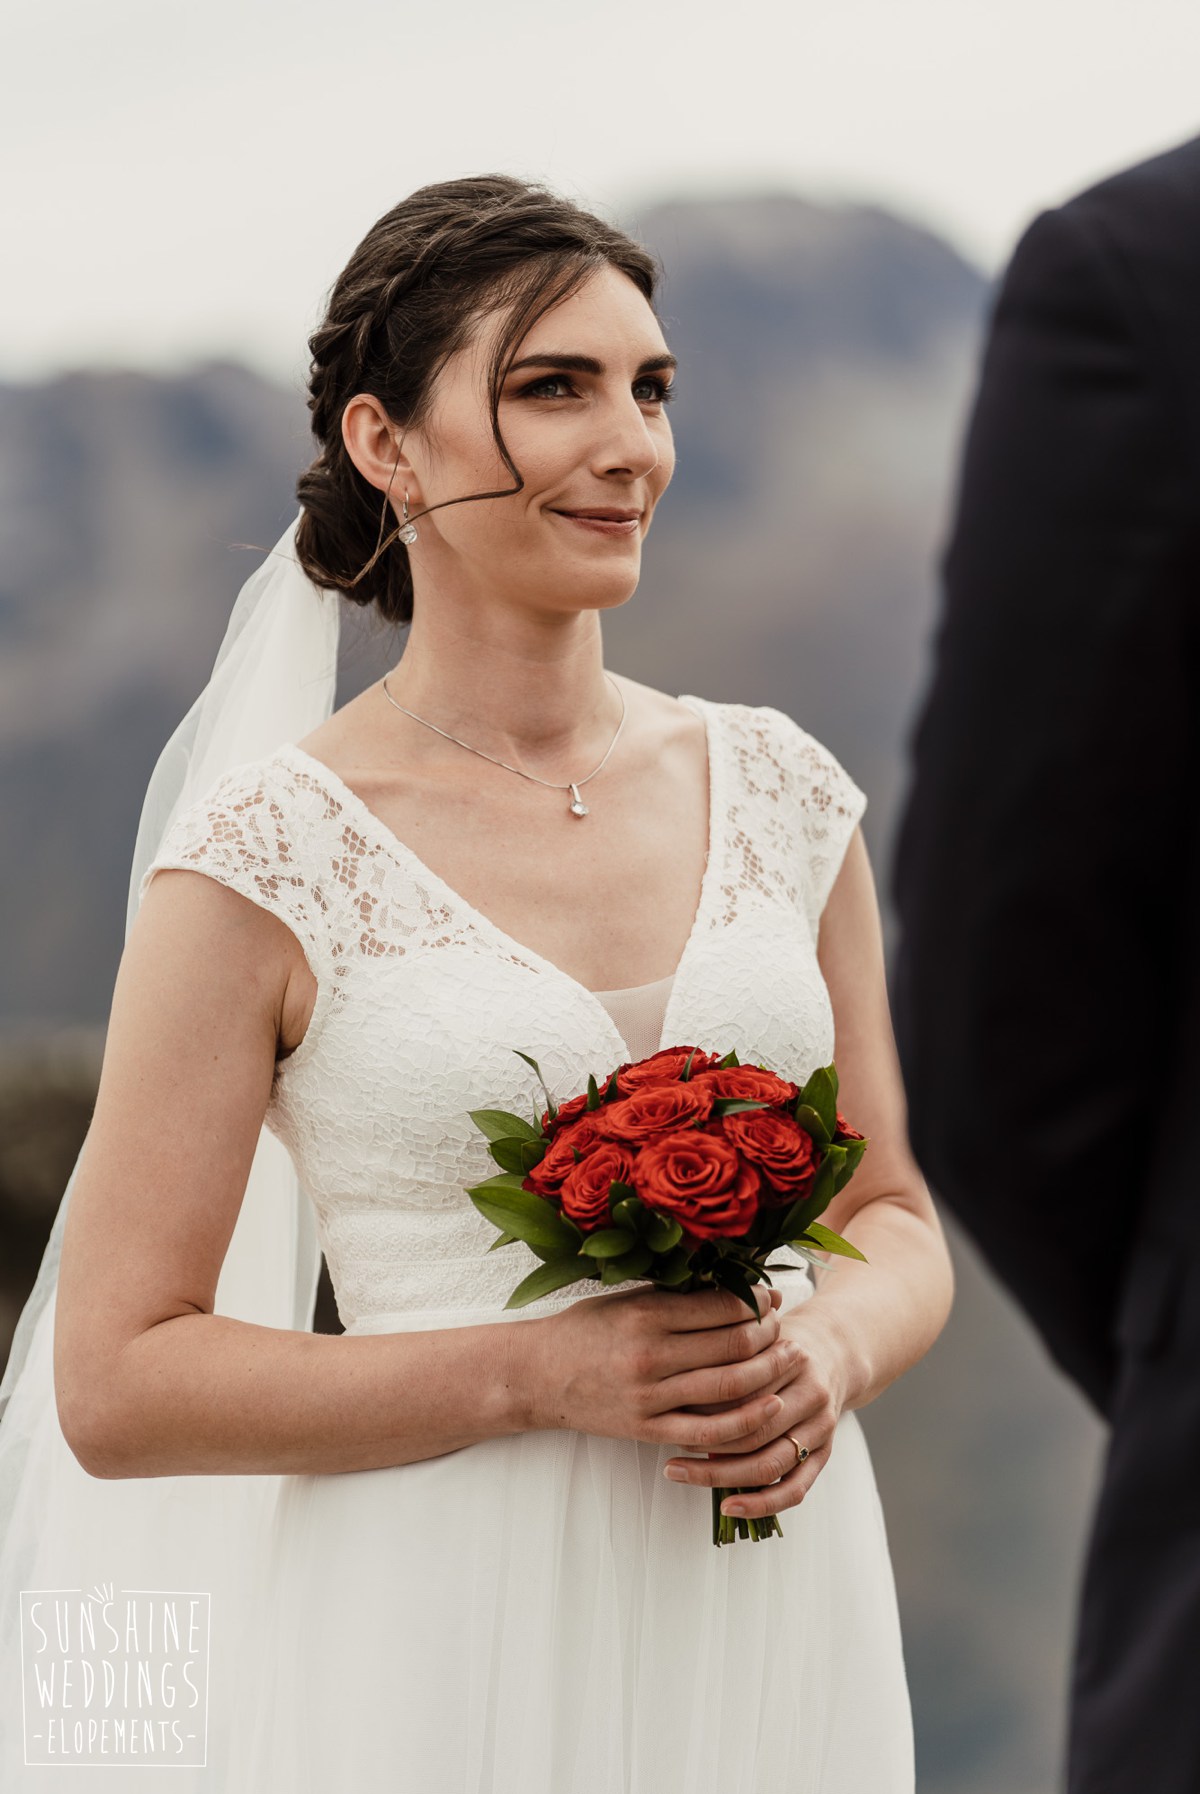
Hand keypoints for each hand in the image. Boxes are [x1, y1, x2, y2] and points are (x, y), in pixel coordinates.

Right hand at [526, 1280, 792, 1451]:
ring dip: (769, 1371)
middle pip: (734, 1345)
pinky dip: (746, 1420)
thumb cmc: (585, 1329)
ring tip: (788, 1358)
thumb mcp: (626, 1299)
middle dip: (770, 1334)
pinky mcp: (648, 1431)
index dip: (758, 1301)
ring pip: (730, 1387)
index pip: (723, 1306)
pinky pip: (709, 1432)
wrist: (536, 1376)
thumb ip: (677, 1295)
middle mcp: (650, 1356)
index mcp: (646, 1314)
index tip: (771, 1297)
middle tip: (783, 1326)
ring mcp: (650, 1398)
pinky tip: (770, 1406)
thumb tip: (739, 1286)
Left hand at [661, 1301, 846, 1521]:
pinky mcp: (824, 1454)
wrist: (832, 1351)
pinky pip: (794, 1489)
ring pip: (771, 1464)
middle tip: (667, 1451)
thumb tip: (673, 1397)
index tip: (667, 1413)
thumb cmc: (774, 1346)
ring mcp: (821, 1427)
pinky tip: (729, 1507)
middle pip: (755, 1430)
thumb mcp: (753, 1339)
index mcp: (792, 1359)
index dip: (704, 1405)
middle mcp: (812, 1394)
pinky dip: (761, 1504)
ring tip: (681, 1474)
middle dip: (706, 1444)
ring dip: (722, 1476)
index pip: (742, 1390)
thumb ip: (724, 1359)